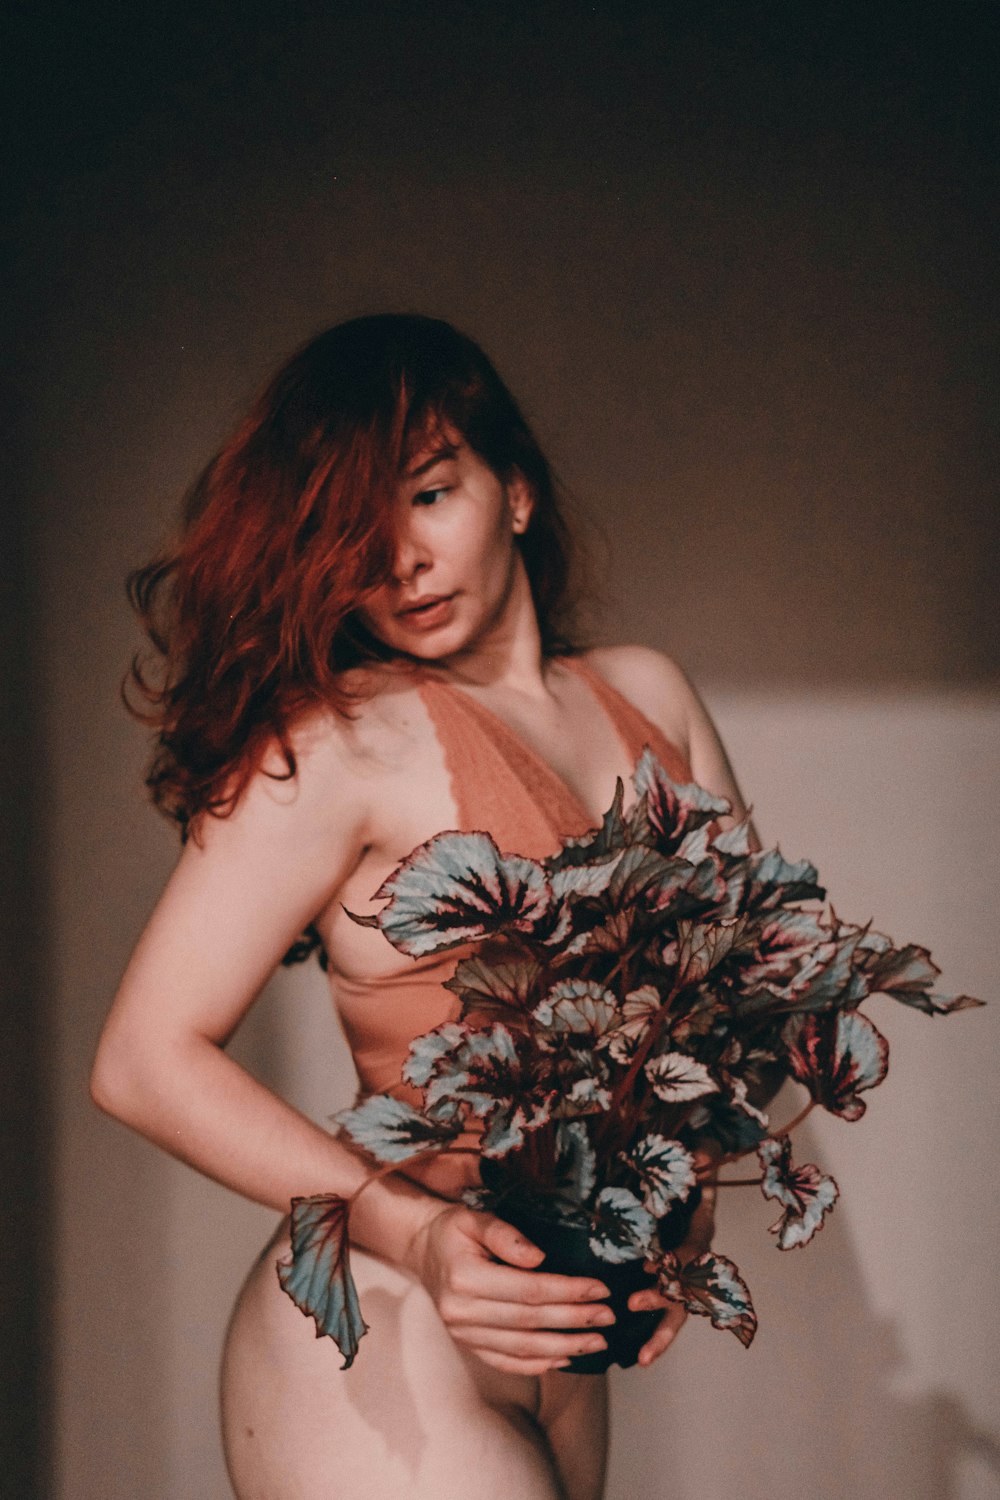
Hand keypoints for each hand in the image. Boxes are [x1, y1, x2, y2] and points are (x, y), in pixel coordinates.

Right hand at [409, 1203, 616, 1375]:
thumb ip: (505, 1235)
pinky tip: (564, 1357)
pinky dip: (537, 1364)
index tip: (600, 1290)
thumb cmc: (453, 1229)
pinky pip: (507, 1362)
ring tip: (597, 1342)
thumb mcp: (475, 1218)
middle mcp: (461, 1312)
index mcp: (464, 1277)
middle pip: (529, 1322)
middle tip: (608, 1317)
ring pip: (522, 1348)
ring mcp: (463, 1334)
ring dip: (564, 1347)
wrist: (422, 1249)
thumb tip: (540, 1258)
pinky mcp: (467, 1345)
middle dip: (574, 1321)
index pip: (528, 1290)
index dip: (568, 1292)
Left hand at [628, 1154, 717, 1367]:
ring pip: (681, 1311)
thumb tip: (700, 1154)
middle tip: (634, 1304)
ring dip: (662, 1334)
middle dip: (664, 1302)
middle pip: (689, 1290)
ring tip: (642, 1360)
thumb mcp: (701, 1156)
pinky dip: (655, 1334)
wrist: (700, 1173)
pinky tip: (636, 1356)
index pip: (693, 1249)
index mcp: (702, 1229)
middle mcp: (699, 1257)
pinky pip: (668, 1312)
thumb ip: (702, 1156)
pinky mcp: (672, 1281)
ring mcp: (687, 1274)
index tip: (649, 1266)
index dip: (675, 1260)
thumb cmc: (694, 1167)